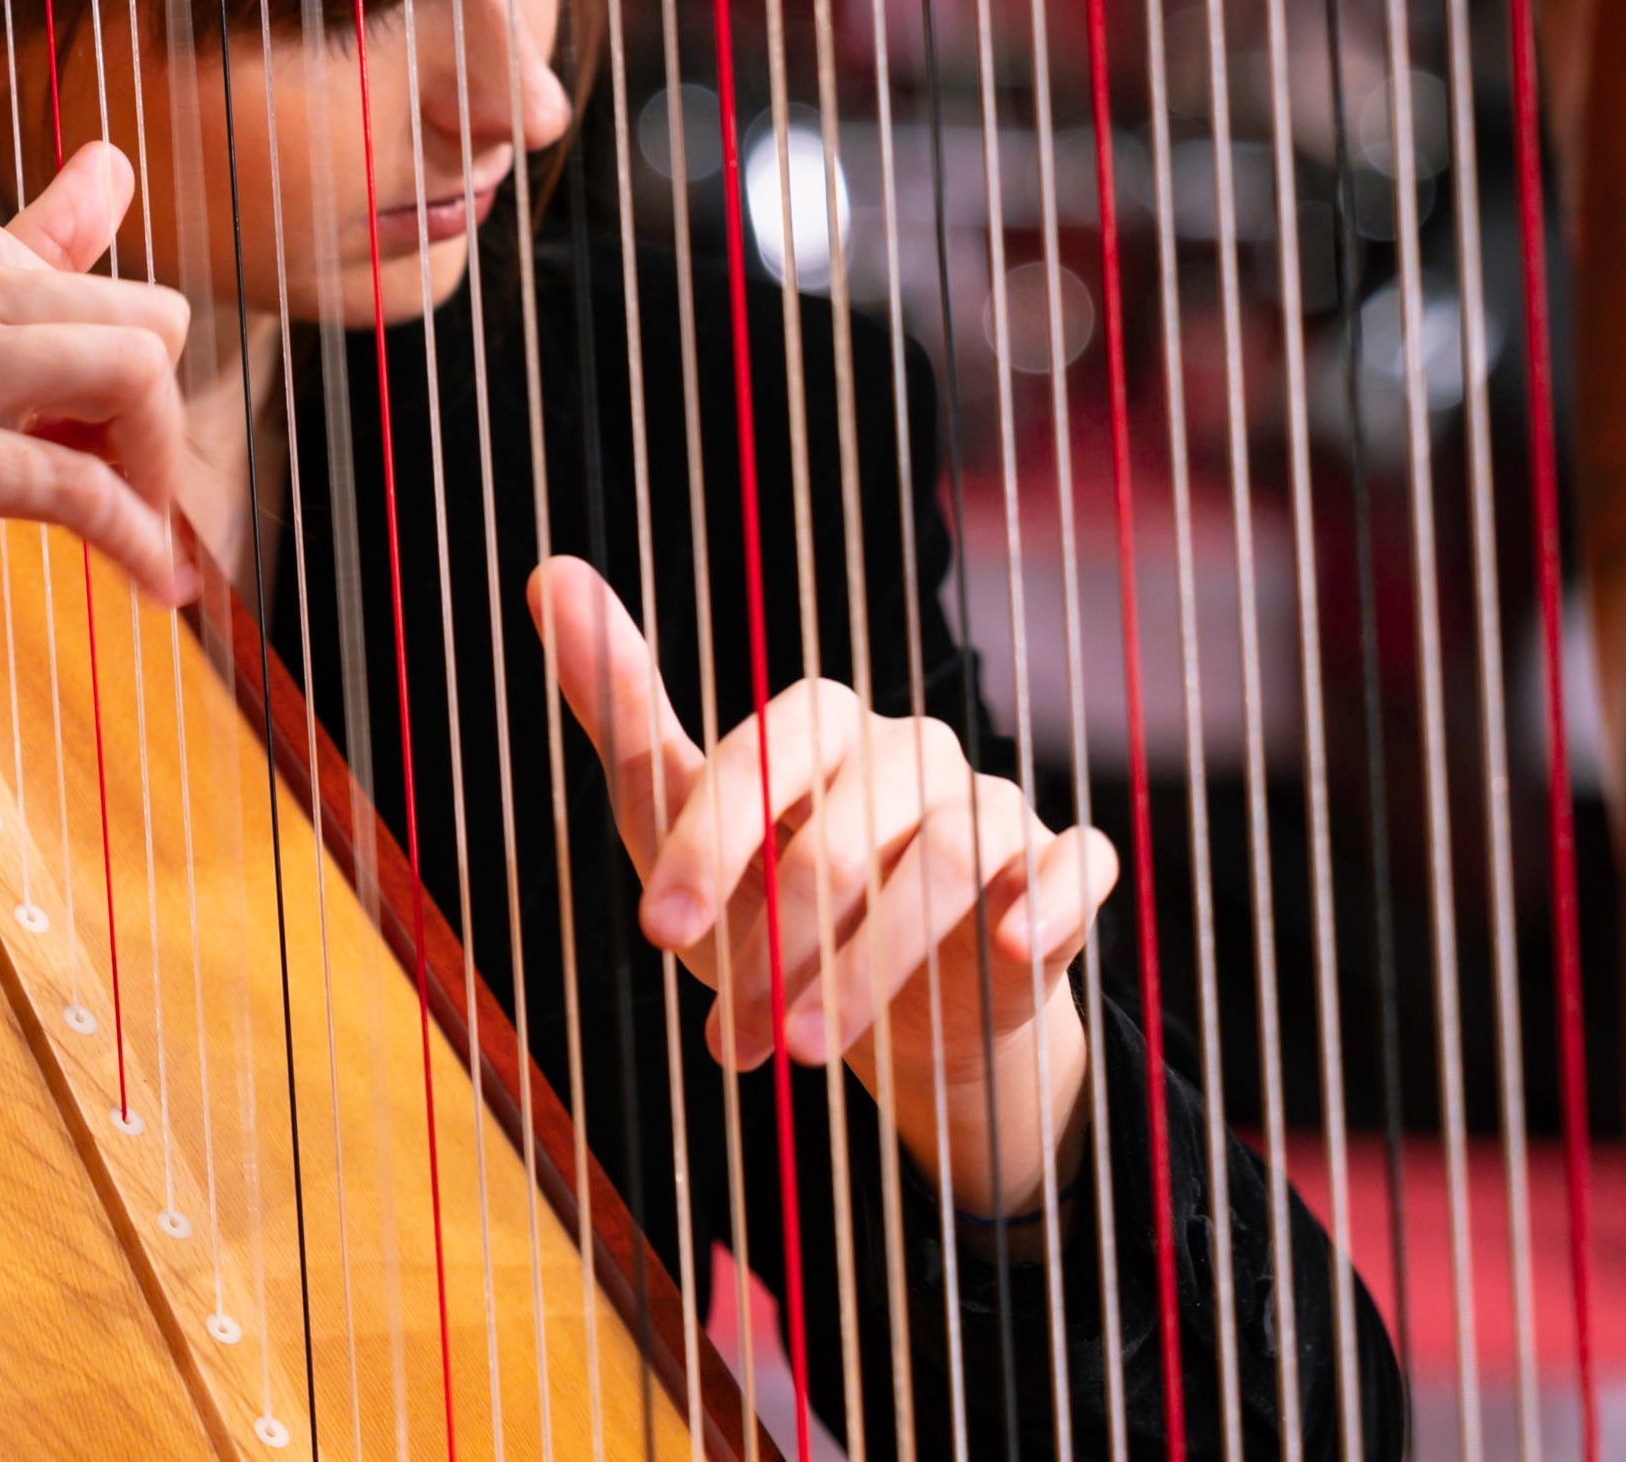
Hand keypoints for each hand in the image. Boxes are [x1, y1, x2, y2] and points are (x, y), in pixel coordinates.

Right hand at [0, 142, 196, 677]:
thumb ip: (29, 255)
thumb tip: (116, 158)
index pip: (125, 291)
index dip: (140, 385)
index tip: (115, 455)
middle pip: (152, 325)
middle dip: (163, 429)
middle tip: (128, 503)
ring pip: (132, 379)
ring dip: (157, 477)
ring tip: (138, 542)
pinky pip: (77, 487)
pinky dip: (131, 540)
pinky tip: (148, 584)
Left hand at [530, 559, 1115, 1219]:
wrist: (892, 1018)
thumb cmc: (769, 901)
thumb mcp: (680, 817)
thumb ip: (622, 706)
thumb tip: (548, 572)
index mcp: (826, 726)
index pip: (771, 749)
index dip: (711, 839)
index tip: (655, 932)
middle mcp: (914, 753)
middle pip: (856, 822)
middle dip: (785, 936)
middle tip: (732, 1038)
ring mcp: (994, 810)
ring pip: (952, 857)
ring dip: (876, 962)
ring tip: (808, 1052)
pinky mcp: (1059, 879)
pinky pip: (1077, 862)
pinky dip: (1054, 896)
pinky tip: (1018, 946)